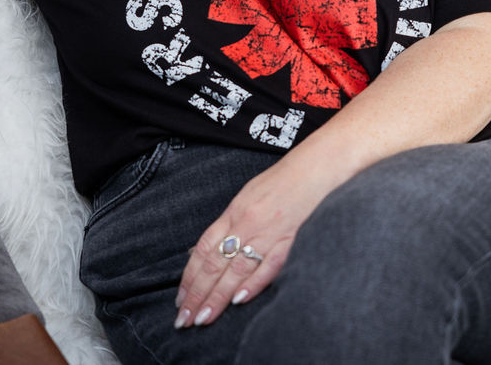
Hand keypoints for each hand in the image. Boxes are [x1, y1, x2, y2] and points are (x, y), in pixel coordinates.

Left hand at [173, 153, 339, 329]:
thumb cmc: (279, 183)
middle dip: (197, 295)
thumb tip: (205, 252)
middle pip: (215, 264)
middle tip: (184, 320)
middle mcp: (246, 224)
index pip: (203, 250)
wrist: (311, 170)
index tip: (180, 300)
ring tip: (203, 319)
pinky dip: (253, 284)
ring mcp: (267, 234)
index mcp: (233, 213)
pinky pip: (268, 266)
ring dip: (218, 297)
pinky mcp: (289, 240)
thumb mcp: (245, 198)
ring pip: (236, 270)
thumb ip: (228, 225)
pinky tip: (239, 301)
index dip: (189, 277)